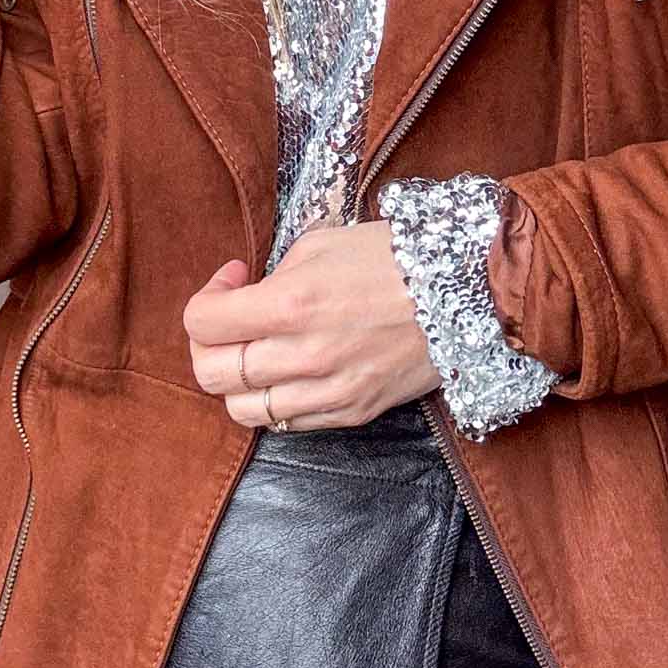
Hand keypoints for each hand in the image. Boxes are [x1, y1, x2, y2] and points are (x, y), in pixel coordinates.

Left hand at [183, 220, 439, 429]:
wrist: (465, 292)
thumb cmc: (395, 257)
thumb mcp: (322, 244)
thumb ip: (275, 278)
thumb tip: (248, 298)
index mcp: (291, 304)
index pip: (202, 322)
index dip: (206, 298)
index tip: (231, 281)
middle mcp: (303, 355)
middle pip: (212, 374)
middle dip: (208, 344)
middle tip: (230, 320)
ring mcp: (328, 391)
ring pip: (242, 410)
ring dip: (239, 380)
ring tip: (259, 350)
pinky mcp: (351, 413)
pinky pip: (287, 423)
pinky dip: (275, 401)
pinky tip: (292, 369)